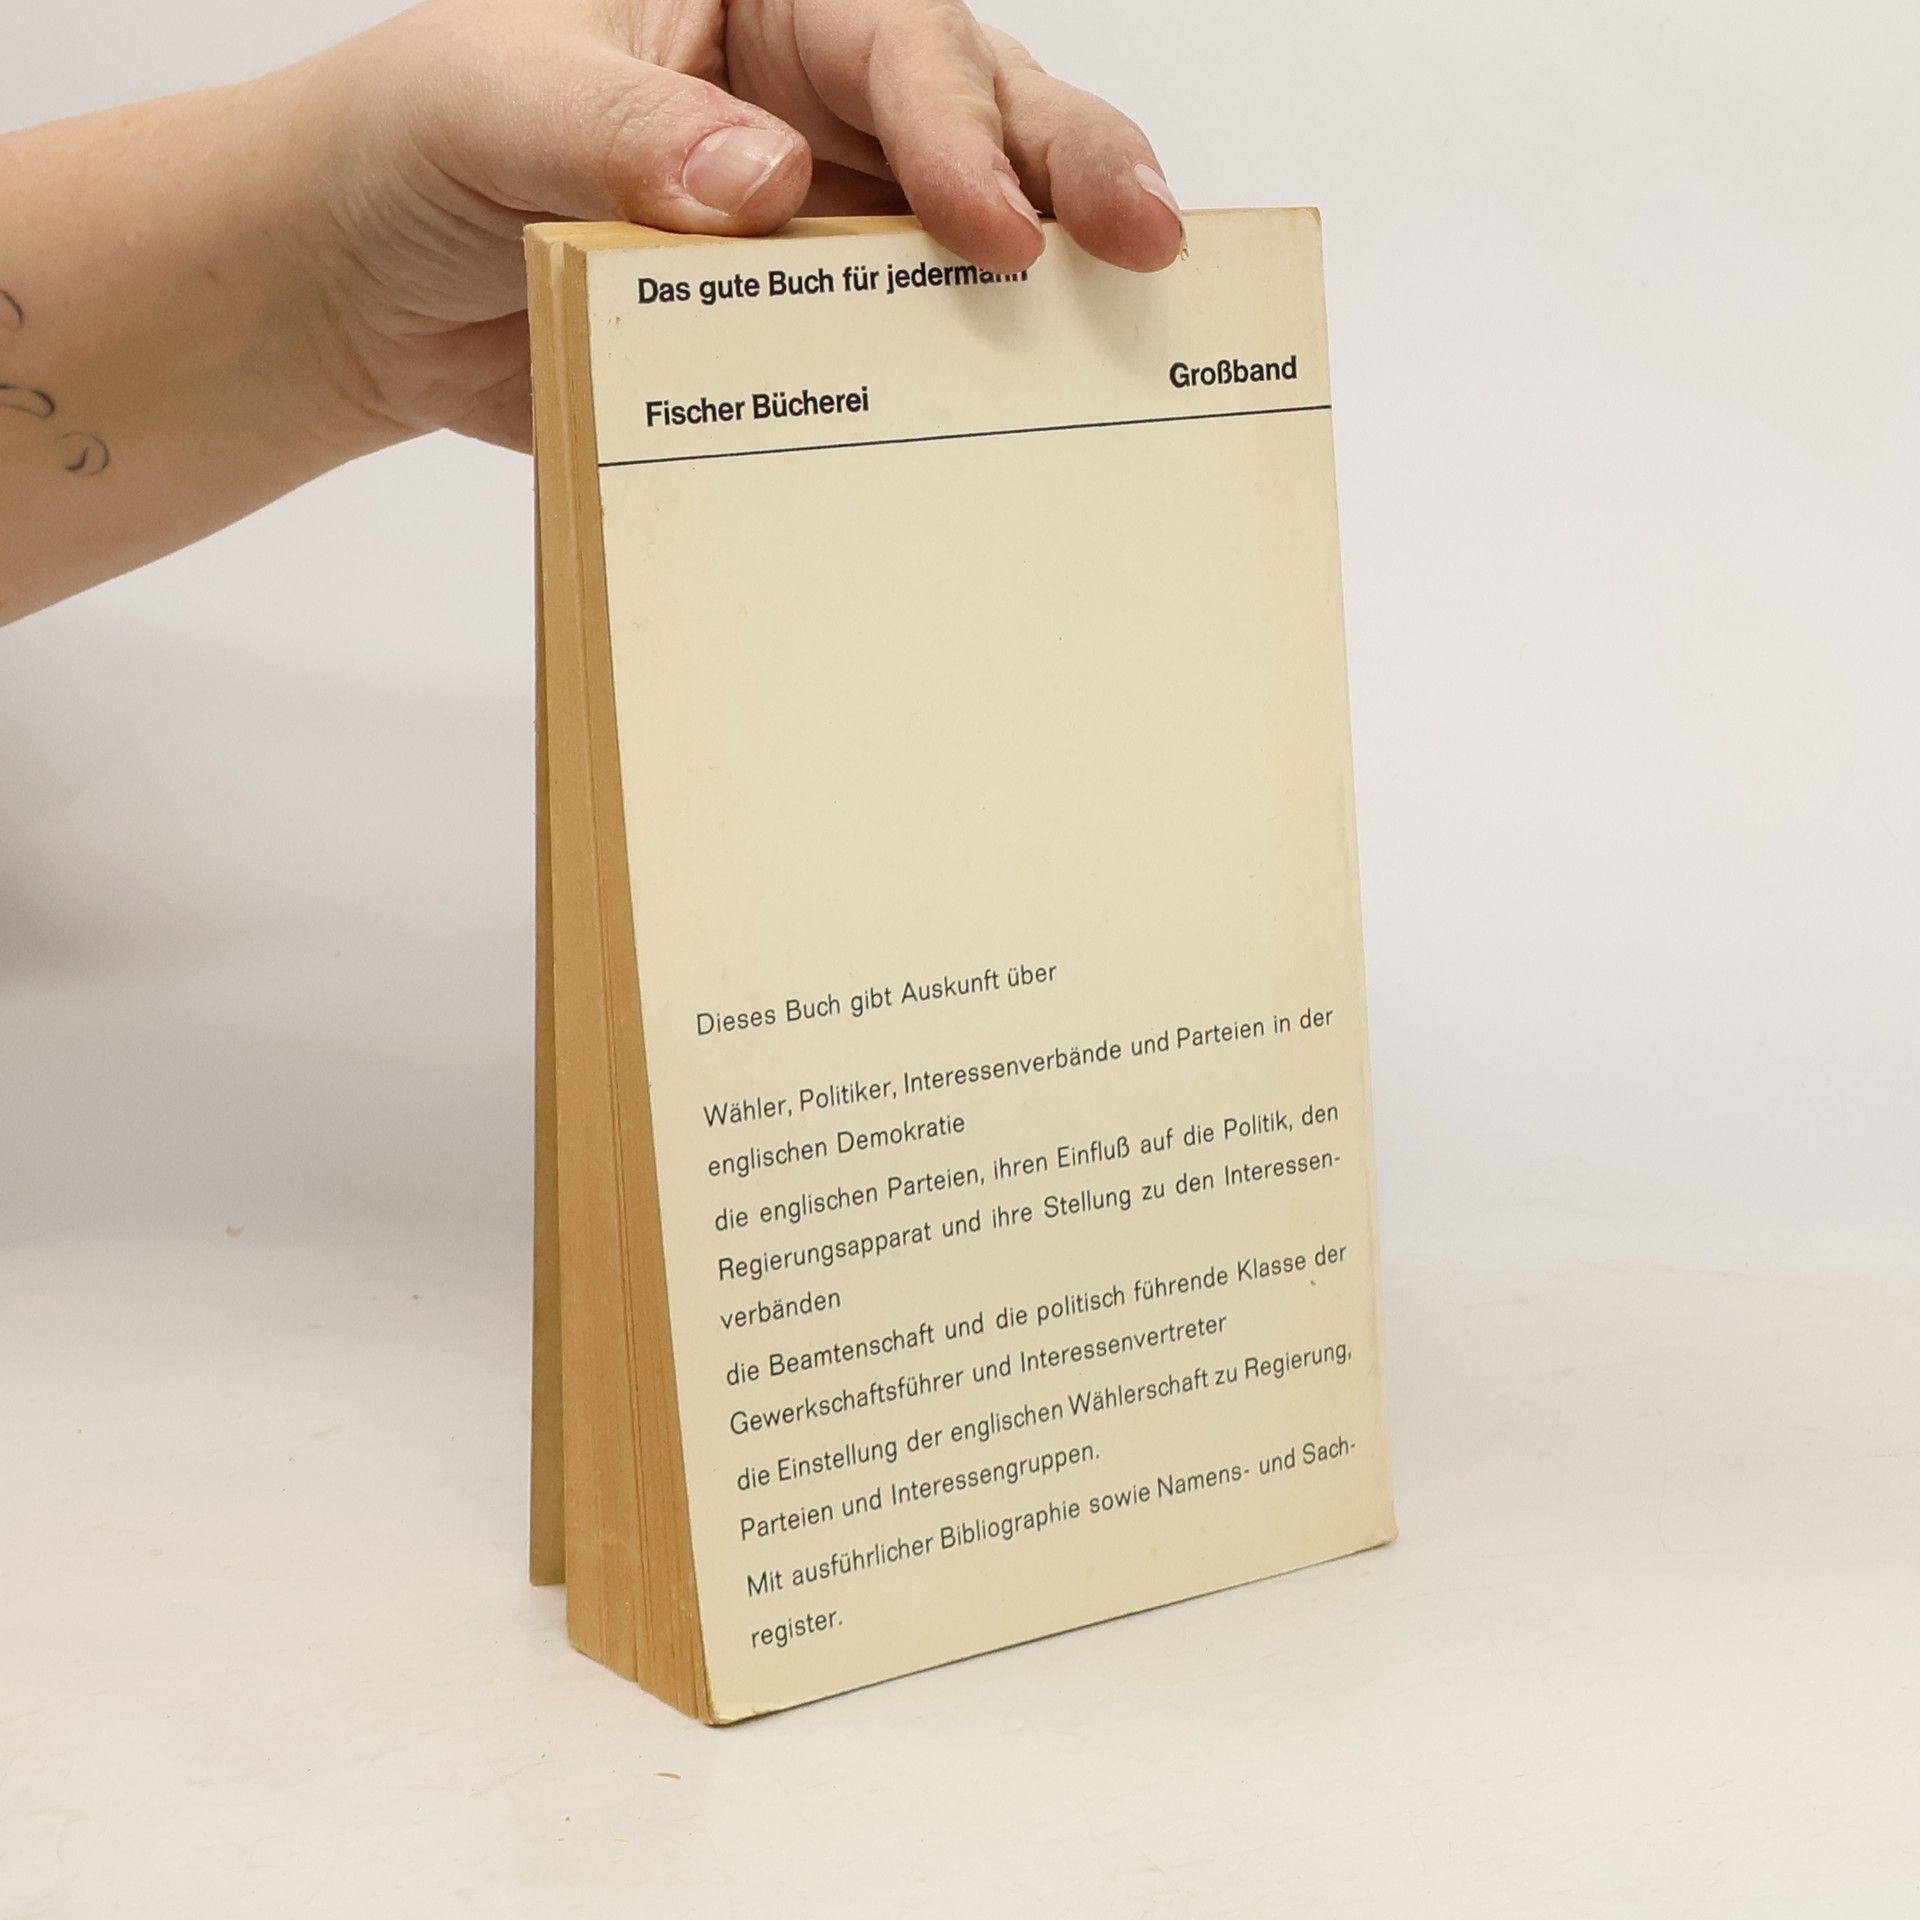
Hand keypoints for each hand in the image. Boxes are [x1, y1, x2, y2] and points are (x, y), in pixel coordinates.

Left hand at [278, 0, 1184, 451]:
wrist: (368, 297)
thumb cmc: (407, 147)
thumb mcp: (486, 102)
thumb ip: (617, 127)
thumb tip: (765, 182)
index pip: (892, 39)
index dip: (957, 123)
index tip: (991, 223)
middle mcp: (814, 99)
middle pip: (982, 112)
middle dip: (1072, 168)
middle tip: (1149, 240)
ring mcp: (825, 222)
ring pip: (972, 237)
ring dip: (1053, 284)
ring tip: (1135, 333)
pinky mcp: (807, 331)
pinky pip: (903, 352)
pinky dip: (968, 384)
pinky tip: (1030, 419)